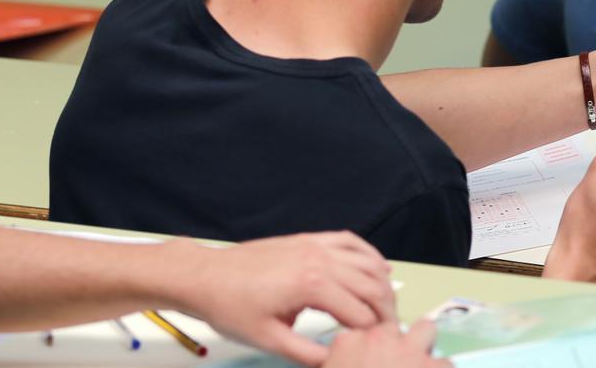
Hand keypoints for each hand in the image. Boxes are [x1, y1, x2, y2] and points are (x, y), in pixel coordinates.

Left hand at [166, 232, 395, 366]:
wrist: (206, 277)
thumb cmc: (231, 308)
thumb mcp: (269, 341)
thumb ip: (308, 354)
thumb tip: (336, 362)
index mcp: (311, 286)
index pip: (360, 314)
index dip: (374, 335)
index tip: (379, 349)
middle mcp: (320, 260)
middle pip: (373, 286)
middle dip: (387, 311)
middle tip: (389, 332)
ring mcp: (316, 246)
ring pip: (368, 262)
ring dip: (384, 285)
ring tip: (385, 308)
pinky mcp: (310, 239)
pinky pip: (351, 242)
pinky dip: (370, 255)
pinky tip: (378, 268)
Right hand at [325, 321, 450, 367]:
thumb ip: (331, 361)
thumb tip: (335, 361)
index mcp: (347, 342)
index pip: (360, 328)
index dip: (365, 347)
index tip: (364, 361)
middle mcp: (379, 338)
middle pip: (392, 326)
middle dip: (393, 341)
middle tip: (391, 364)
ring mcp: (408, 349)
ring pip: (425, 329)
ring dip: (423, 344)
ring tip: (419, 363)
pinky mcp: (433, 367)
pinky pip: (446, 362)